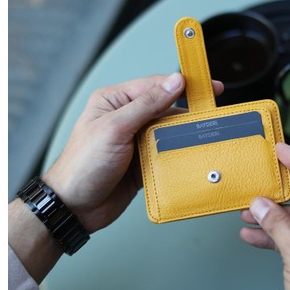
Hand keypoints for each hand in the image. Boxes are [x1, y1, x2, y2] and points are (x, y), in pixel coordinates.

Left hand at [44, 73, 223, 232]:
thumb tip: (174, 82)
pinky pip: (168, 152)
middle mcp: (127, 118)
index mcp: (115, 101)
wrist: (75, 208)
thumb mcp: (115, 128)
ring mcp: (136, 141)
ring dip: (186, 134)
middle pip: (166, 108)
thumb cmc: (83, 165)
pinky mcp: (144, 162)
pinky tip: (193, 153)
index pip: (154, 85)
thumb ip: (147, 104)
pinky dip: (180, 153)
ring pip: (170, 131)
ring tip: (208, 134)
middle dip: (189, 111)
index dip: (182, 84)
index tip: (207, 86)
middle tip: (214, 112)